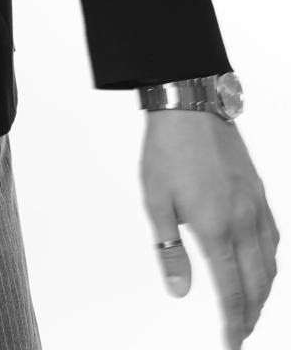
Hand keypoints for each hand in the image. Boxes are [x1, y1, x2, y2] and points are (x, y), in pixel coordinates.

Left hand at [140, 110, 278, 345]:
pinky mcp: (260, 191)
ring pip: (270, 263)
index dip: (233, 323)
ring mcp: (256, 206)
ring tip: (251, 310)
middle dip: (250, 315)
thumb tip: (180, 291)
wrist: (190, 105)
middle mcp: (243, 221)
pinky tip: (263, 267)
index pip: (232, 291)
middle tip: (240, 334)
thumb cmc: (167, 149)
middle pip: (256, 284)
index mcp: (216, 228)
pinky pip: (274, 237)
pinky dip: (271, 262)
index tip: (230, 343)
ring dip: (264, 293)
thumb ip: (170, 251)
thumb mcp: (156, 201)